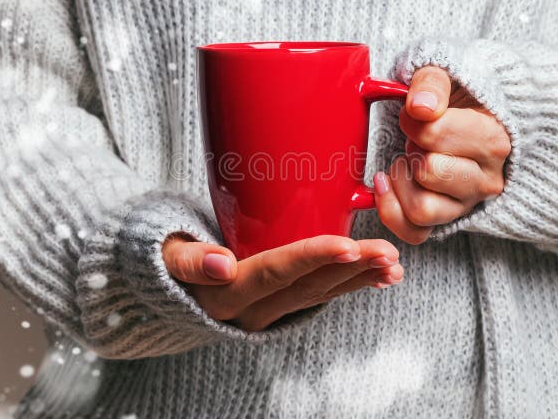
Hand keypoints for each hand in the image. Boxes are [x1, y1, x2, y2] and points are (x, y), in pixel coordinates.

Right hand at [162, 234, 403, 331]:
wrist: (166, 288)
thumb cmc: (167, 257)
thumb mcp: (165, 257)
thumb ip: (189, 260)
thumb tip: (221, 263)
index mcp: (226, 294)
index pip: (275, 272)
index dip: (312, 258)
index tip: (348, 246)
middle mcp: (252, 310)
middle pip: (308, 287)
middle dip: (351, 269)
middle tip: (387, 253)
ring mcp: (269, 312)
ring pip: (321, 294)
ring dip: (360, 278)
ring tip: (393, 264)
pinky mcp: (281, 306)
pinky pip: (321, 296)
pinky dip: (353, 284)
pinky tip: (381, 276)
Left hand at [373, 66, 510, 243]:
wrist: (467, 114)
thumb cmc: (454, 96)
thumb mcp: (445, 75)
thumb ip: (432, 84)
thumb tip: (420, 108)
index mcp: (494, 140)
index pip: (434, 135)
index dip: (411, 121)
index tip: (414, 112)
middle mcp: (488, 179)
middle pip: (429, 172)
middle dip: (412, 150)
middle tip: (416, 139)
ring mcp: (468, 204)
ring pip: (422, 208)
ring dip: (403, 181)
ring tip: (408, 160)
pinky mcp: (449, 221)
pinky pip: (415, 233)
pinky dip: (392, 211)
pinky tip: (387, 184)